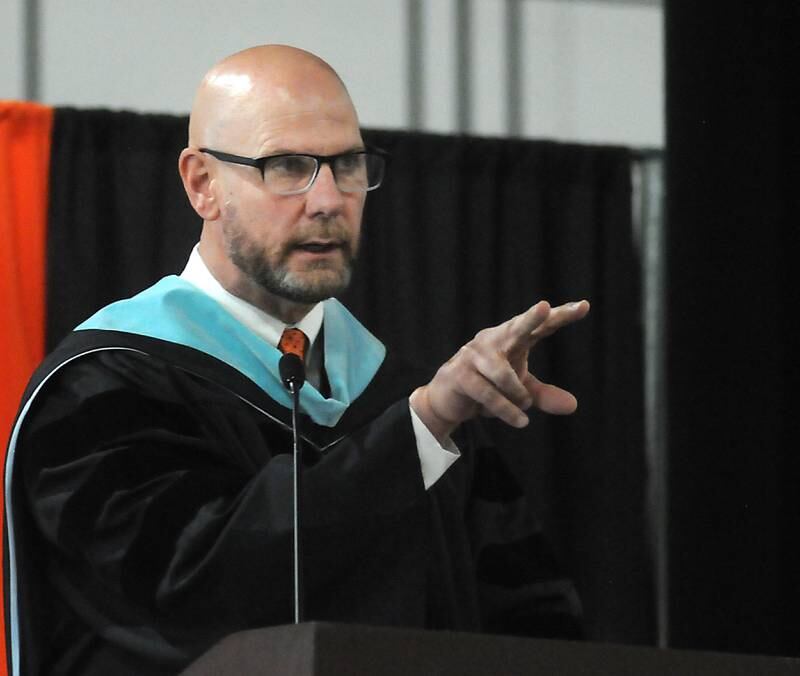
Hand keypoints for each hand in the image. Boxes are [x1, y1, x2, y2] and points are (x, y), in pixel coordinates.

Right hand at [409, 300, 589, 441]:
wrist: (446, 401)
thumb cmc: (486, 387)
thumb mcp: (519, 393)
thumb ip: (543, 396)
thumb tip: (573, 406)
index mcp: (510, 339)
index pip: (539, 326)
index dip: (560, 316)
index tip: (584, 306)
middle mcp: (493, 341)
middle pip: (515, 328)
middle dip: (530, 319)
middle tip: (544, 307)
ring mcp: (474, 356)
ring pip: (503, 375)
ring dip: (517, 396)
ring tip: (524, 409)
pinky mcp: (460, 375)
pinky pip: (488, 394)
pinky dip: (506, 409)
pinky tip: (520, 421)